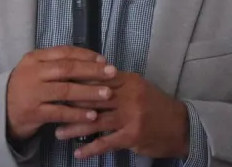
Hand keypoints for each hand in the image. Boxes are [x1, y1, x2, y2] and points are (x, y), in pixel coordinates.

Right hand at [5, 46, 117, 139]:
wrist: (0, 110)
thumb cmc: (27, 87)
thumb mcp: (37, 69)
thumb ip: (58, 63)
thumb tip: (94, 61)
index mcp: (35, 58)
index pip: (64, 52)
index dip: (86, 55)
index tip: (104, 60)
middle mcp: (33, 73)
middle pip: (67, 69)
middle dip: (92, 70)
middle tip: (112, 73)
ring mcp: (32, 93)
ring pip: (65, 90)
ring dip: (89, 92)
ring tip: (107, 94)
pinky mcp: (32, 113)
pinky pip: (59, 112)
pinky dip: (77, 113)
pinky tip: (92, 115)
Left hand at [55, 71, 189, 159]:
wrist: (180, 126)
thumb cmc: (156, 105)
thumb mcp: (139, 88)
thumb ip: (117, 83)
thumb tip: (90, 79)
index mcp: (129, 80)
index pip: (97, 78)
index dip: (76, 82)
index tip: (57, 86)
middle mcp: (129, 96)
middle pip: (93, 98)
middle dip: (70, 105)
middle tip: (51, 109)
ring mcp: (130, 116)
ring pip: (96, 120)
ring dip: (74, 128)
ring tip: (58, 133)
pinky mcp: (132, 136)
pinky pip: (106, 142)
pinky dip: (91, 148)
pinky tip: (78, 153)